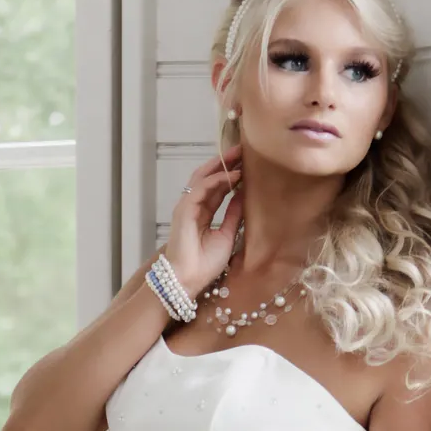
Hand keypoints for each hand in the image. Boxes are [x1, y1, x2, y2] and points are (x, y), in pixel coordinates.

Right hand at [164, 152, 243, 296]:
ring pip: (203, 178)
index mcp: (202, 212)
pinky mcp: (184, 210)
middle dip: (225, 162)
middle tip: (242, 150)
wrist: (189, 280)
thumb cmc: (204, 264)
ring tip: (239, 156)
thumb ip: (233, 214)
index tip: (246, 163)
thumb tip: (245, 195)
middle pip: (208, 176)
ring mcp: (186, 206)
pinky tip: (233, 175)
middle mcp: (192, 206)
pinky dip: (217, 180)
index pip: (216, 187)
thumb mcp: (227, 234)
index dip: (230, 173)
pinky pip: (201, 188)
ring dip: (222, 165)